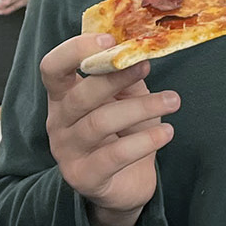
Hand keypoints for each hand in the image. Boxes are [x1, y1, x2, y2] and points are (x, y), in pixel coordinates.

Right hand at [40, 33, 177, 225]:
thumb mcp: (126, 98)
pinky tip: (167, 132)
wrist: (127, 184)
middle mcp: (58, 123)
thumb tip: (140, 50)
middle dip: (116, 78)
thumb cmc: (124, 133)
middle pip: (79, 95)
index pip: (52, 68)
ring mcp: (67, 152)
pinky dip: (144, 141)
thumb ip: (127, 76)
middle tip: (147, 66)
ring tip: (173, 101)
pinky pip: (114, 156)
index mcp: (63, 97)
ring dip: (140, 108)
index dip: (75, 50)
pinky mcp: (84, 177)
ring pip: (100, 123)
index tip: (110, 40)